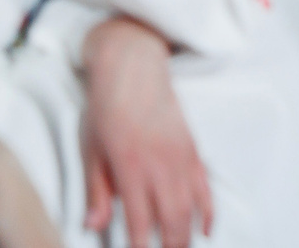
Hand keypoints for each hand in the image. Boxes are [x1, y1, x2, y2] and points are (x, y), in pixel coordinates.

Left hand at [80, 16, 211, 247]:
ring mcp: (180, 157)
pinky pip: (204, 187)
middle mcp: (160, 165)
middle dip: (170, 246)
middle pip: (171, 220)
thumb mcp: (91, 151)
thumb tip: (94, 225)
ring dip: (186, 236)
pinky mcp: (191, 149)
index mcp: (130, 168)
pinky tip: (205, 230)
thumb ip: (96, 190)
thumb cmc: (106, 109)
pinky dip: (208, 211)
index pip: (139, 222)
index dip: (140, 247)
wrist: (132, 67)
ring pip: (190, 208)